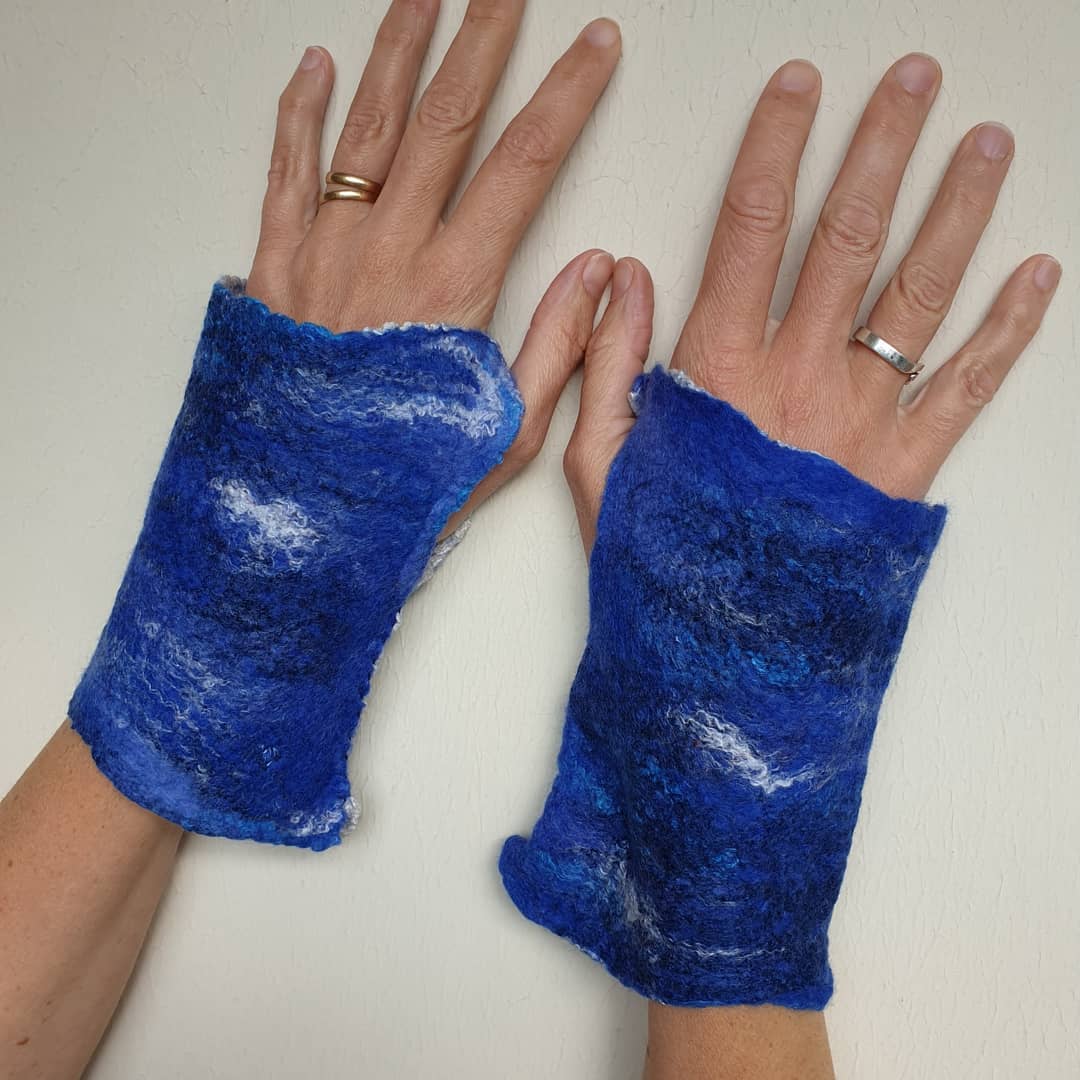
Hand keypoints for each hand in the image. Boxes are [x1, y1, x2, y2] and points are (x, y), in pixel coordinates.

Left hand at [245, 0, 622, 526]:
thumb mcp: (506, 432)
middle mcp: (387, 251)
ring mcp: (324, 251)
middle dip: (483, 41)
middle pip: (445, 120)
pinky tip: (314, 65)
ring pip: (366, 126)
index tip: (596, 46)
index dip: (566, 97)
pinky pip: (287, 173)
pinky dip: (299, 114)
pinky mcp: (275, 267)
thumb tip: (600, 271)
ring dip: (398, 51)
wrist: (300, 515)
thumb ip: (557, 346)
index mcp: (454, 286)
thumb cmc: (405, 480)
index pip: (525, 166)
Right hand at [565, 54, 1059, 551]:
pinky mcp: (905, 472)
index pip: (748, 229)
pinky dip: (1009, 331)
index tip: (800, 86)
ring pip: (918, 295)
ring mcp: (860, 424)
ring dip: (957, 211)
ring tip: (987, 144)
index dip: (776, 147)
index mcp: (717, 373)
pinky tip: (1039, 275)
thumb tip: (624, 272)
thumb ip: (608, 362)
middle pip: (847, 239)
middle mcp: (798, 381)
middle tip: (913, 80)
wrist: (718, 662)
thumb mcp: (598, 465)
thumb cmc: (658, 561)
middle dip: (881, 148)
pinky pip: (967, 389)